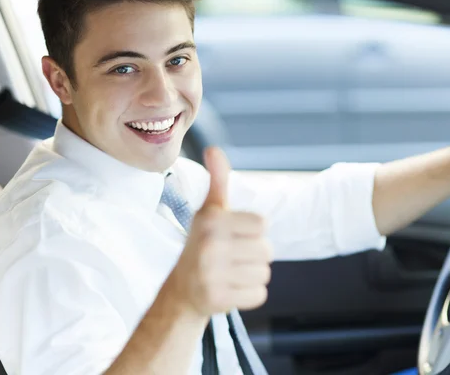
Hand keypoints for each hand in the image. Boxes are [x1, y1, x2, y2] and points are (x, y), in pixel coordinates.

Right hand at [168, 147, 272, 317]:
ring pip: (264, 274)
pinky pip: (259, 295)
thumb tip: (213, 149)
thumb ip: (218, 181)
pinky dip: (250, 294)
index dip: (254, 230)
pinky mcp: (216, 300)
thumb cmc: (203, 243)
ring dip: (253, 274)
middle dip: (255, 254)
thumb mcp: (209, 211)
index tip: (235, 234)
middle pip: (267, 251)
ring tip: (231, 272)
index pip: (263, 223)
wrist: (181, 289)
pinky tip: (231, 288)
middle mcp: (208, 246)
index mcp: (211, 220)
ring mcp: (211, 275)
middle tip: (233, 256)